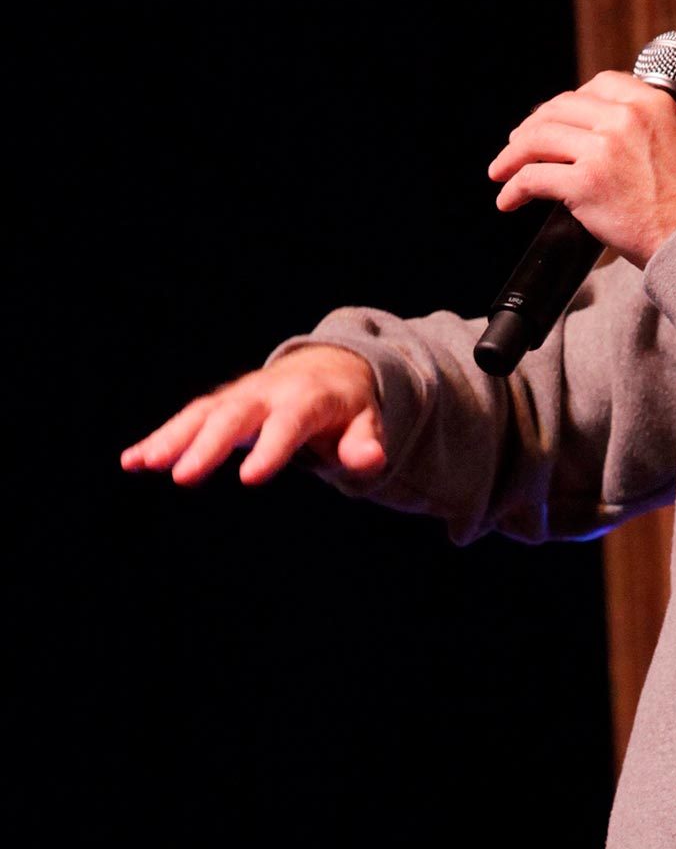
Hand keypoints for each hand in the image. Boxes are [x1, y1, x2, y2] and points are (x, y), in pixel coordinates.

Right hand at [120, 345, 383, 486]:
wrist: (329, 369)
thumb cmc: (349, 407)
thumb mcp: (366, 423)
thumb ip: (365, 444)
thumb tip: (369, 460)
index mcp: (306, 399)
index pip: (288, 424)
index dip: (271, 449)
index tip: (250, 478)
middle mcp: (267, 393)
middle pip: (234, 417)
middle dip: (207, 446)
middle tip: (182, 477)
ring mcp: (240, 397)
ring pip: (201, 415)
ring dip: (171, 438)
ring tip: (142, 464)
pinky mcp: (221, 404)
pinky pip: (188, 420)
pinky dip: (160, 438)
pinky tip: (132, 462)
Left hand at [487, 71, 675, 268]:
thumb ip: (644, 131)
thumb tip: (604, 138)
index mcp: (650, 103)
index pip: (596, 86)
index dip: (568, 103)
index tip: (555, 119)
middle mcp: (624, 118)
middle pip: (559, 109)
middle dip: (532, 128)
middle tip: (518, 146)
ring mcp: (602, 150)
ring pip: (538, 139)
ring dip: (513, 155)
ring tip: (502, 171)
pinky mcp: (585, 184)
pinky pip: (533, 178)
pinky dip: (514, 189)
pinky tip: (509, 200)